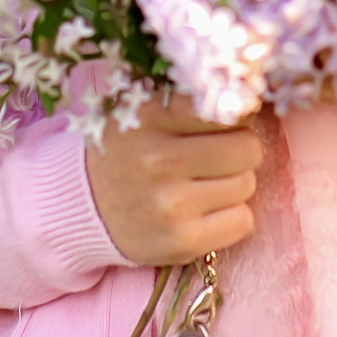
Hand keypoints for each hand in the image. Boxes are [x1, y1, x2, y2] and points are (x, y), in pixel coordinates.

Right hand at [84, 94, 264, 266]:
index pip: (226, 107)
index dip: (234, 114)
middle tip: (216, 154)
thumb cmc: (128, 150)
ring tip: (202, 183)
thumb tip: (251, 95)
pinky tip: (204, 210)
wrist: (85, 206)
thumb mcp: (146, 109)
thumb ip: (191, 96)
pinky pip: (243, 221)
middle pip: (247, 148)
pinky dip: (231, 216)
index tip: (224, 122)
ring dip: (233, 183)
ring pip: (247, 184)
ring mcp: (170, 205)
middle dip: (239, 150)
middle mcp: (159, 159)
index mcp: (151, 116)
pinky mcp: (181, 242)